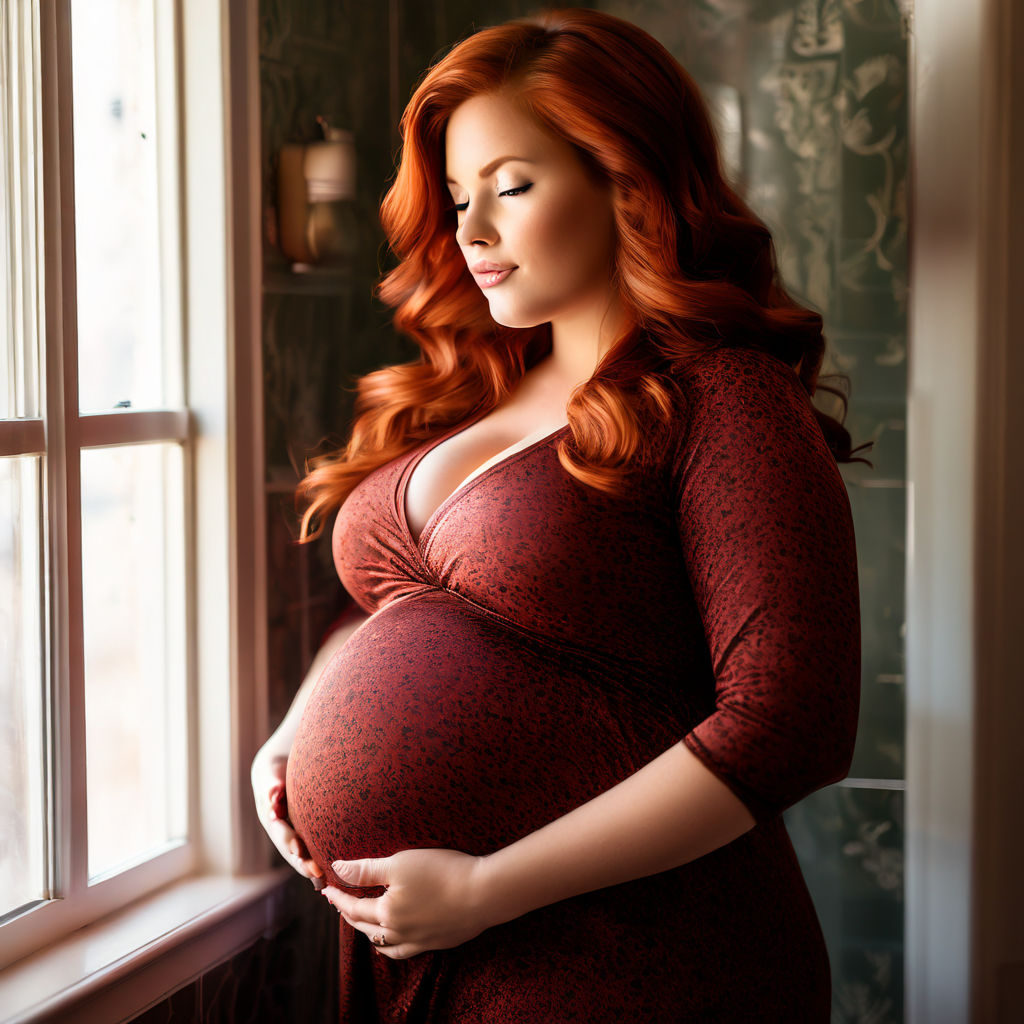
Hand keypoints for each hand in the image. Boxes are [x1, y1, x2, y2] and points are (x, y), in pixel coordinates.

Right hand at [251, 750, 323, 886]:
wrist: (281, 769)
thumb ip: (271, 785)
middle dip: (302, 862)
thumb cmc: (275, 770)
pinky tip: (331, 871)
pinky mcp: (305, 833)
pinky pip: (311, 847)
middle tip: (316, 872)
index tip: (298, 850)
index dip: (288, 842)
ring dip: (310, 865)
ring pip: (301, 853)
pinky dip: (318, 858)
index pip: (280, 833)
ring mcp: (293, 833)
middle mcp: (281, 830)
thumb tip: (271, 796)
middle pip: (291, 850)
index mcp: (271, 819)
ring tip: (323, 877)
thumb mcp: (271, 774)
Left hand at [322, 849, 491, 958]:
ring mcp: (418, 940)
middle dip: (349, 914)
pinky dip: (390, 947)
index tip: (326, 889)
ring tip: (361, 923)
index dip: (338, 897)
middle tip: (339, 904)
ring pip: (383, 943)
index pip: (354, 907)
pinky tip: (389, 942)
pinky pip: (403, 951)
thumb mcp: (400, 863)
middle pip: (365, 927)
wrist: (483, 893)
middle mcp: (398, 932)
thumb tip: (337, 869)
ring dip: (367, 933)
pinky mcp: (436, 942)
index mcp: (387, 912)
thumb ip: (367, 869)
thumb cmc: (442, 872)